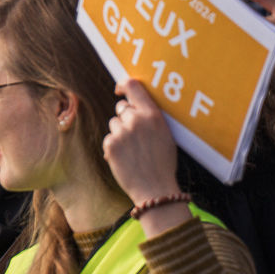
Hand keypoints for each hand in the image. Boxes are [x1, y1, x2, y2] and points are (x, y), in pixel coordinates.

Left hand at [102, 78, 180, 206]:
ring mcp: (121, 132)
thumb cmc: (163, 162)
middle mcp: (136, 120)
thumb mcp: (165, 134)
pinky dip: (114, 147)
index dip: (124, 85)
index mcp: (153, 115)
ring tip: (133, 150)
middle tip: (135, 135)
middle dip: (126, 117)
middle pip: (122, 107)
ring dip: (119, 133)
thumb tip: (134, 106)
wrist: (155, 188)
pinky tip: (126, 158)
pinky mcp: (110, 144)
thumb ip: (150, 118)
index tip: (120, 89)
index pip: (134, 87)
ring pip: (114, 123)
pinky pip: (108, 139)